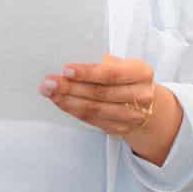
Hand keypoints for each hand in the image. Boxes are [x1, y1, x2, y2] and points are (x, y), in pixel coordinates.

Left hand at [42, 55, 183, 166]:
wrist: (143, 102)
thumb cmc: (125, 77)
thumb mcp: (119, 64)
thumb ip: (100, 63)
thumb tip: (68, 63)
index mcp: (142, 72)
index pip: (112, 73)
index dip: (88, 73)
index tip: (66, 70)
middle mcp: (141, 95)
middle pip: (101, 93)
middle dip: (71, 87)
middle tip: (49, 82)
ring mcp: (133, 115)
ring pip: (95, 109)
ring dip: (68, 101)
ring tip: (50, 92)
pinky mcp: (121, 128)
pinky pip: (93, 120)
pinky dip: (74, 110)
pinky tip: (61, 102)